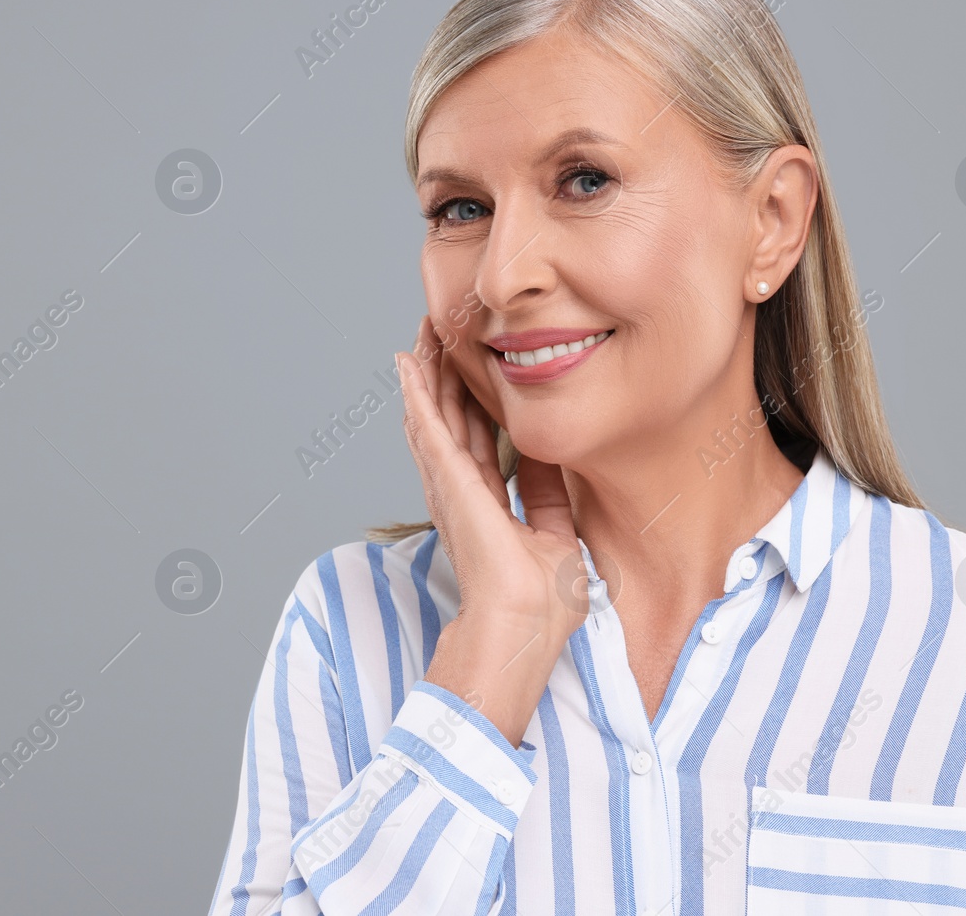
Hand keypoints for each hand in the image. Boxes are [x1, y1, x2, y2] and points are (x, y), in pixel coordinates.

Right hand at [395, 315, 590, 644]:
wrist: (523, 629)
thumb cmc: (538, 607)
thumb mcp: (555, 540)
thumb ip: (547, 498)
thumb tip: (551, 459)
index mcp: (485, 507)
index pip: (476, 444)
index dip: (471, 406)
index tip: (471, 373)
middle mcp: (460, 493)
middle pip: (448, 422)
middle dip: (444, 378)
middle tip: (439, 336)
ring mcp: (449, 487)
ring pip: (433, 416)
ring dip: (426, 374)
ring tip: (422, 336)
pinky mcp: (447, 482)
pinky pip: (427, 427)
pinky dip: (416, 393)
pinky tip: (409, 362)